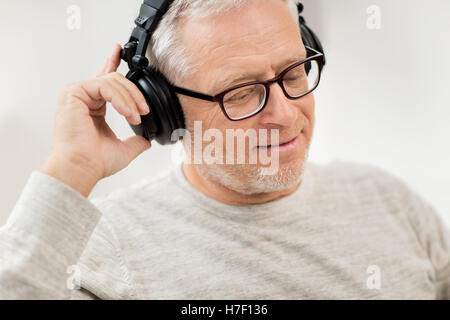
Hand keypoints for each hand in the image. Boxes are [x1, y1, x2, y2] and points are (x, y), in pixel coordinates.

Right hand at [40, 44, 150, 196]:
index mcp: (93, 106)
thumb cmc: (95, 162)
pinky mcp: (73, 92)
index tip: (120, 50)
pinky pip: (104, 86)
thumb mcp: (124, 149)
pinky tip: (127, 112)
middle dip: (135, 93)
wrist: (83, 167)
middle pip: (115, 80)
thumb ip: (136, 140)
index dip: (112, 62)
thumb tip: (147, 140)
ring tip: (136, 115)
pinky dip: (121, 98)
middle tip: (144, 110)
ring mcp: (76, 93)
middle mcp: (83, 97)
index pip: (105, 80)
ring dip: (130, 99)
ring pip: (113, 82)